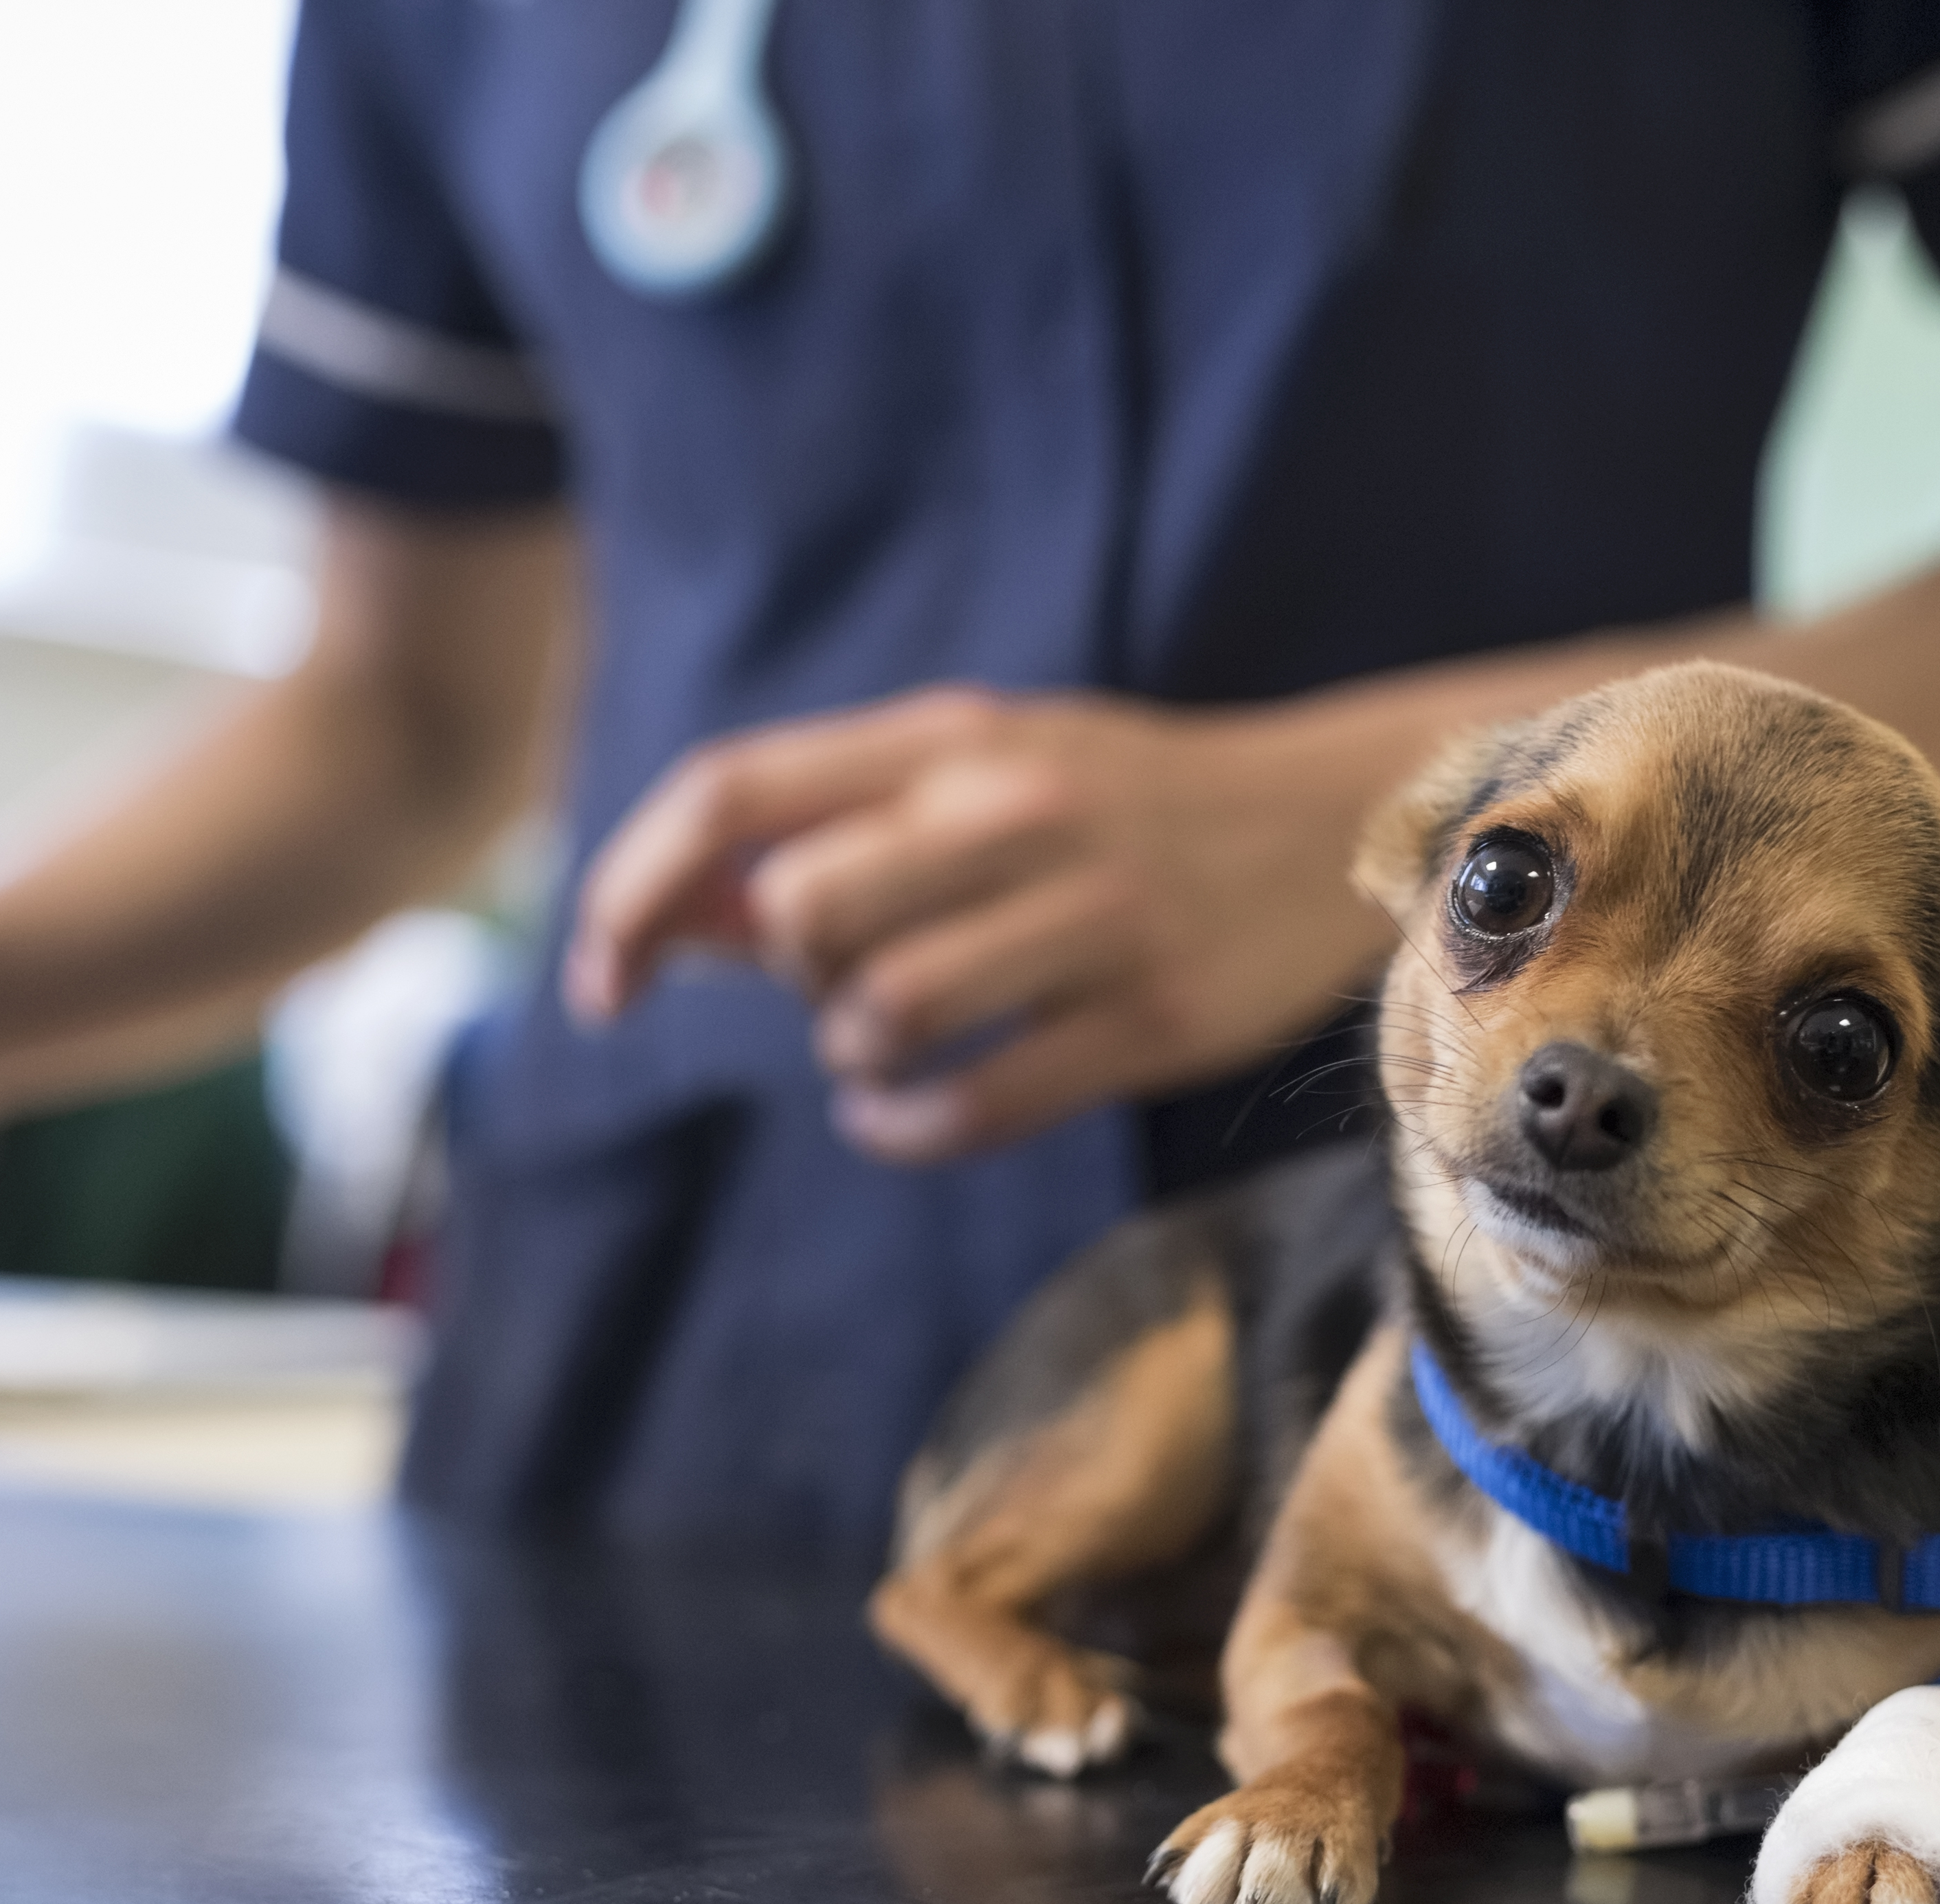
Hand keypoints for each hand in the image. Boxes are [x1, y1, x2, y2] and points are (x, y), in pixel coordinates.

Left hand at [563, 685, 1404, 1161]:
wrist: (1338, 820)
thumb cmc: (1126, 807)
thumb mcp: (983, 773)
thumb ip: (833, 832)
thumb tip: (673, 920)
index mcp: (955, 739)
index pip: (732, 794)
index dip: (634, 890)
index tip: (601, 979)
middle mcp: (1016, 815)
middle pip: (800, 916)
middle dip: (787, 984)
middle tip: (836, 992)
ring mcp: (1091, 920)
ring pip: (885, 1015)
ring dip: (852, 1059)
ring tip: (883, 1054)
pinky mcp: (1152, 1021)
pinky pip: (978, 1106)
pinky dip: (905, 1128)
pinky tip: (902, 1113)